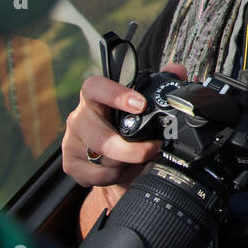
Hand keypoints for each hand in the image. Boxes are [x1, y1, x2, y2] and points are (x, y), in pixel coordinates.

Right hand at [61, 63, 181, 188]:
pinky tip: (123, 170)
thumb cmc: (126, 127)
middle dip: (132, 149)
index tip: (141, 105)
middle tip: (155, 148)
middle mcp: (79, 117)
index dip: (117, 95)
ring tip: (140, 160)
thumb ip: (160, 85)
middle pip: (102, 137)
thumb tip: (177, 70)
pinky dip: (115, 176)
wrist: (112, 159)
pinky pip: (96, 175)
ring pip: (102, 158)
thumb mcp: (141, 107)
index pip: (96, 88)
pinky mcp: (70, 164)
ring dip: (126, 163)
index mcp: (95, 97)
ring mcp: (72, 141)